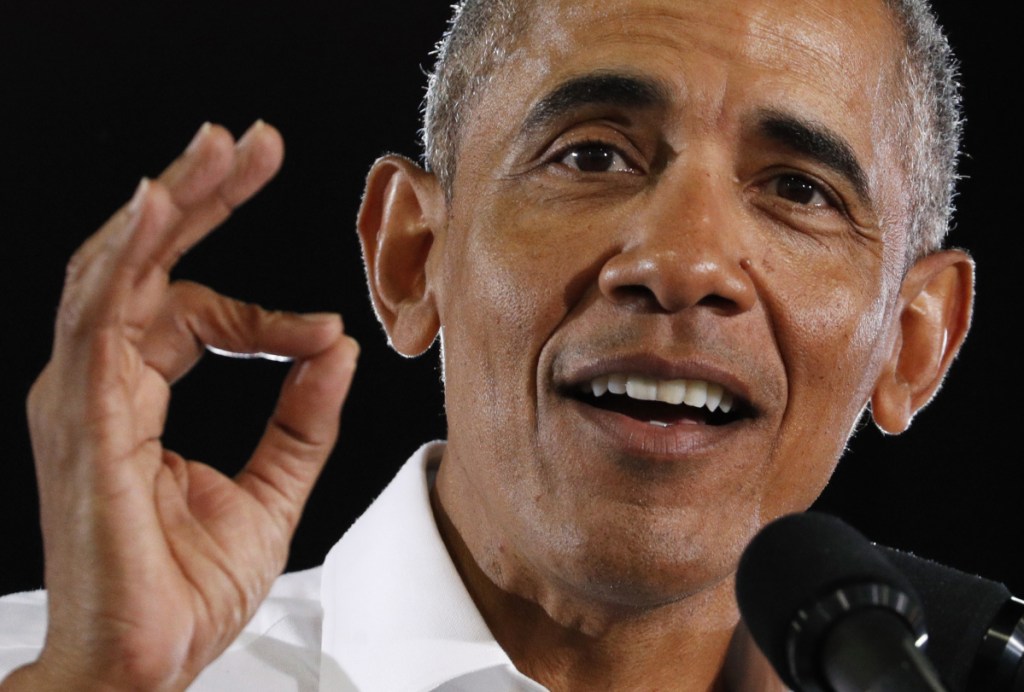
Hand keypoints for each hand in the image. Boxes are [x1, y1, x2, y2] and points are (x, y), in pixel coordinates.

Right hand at [3, 122, 357, 690]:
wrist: (145, 666)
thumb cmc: (186, 587)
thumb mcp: (272, 488)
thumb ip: (303, 417)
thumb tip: (337, 347)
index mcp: (135, 394)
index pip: (188, 310)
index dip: (261, 311)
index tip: (321, 332)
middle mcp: (98, 382)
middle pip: (143, 262)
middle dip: (198, 196)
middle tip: (250, 143)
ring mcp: (81, 396)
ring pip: (118, 269)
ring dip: (170, 201)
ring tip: (216, 150)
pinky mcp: (84, 420)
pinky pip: (100, 318)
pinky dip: (126, 254)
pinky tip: (159, 203)